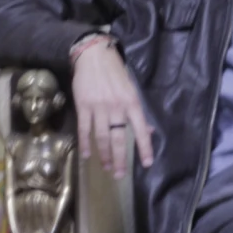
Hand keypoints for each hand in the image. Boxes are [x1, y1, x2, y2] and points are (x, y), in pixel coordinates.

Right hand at [71, 41, 153, 177]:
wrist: (94, 56)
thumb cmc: (116, 74)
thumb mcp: (132, 91)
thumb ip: (138, 113)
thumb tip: (149, 132)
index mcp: (132, 104)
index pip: (141, 130)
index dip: (145, 148)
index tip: (147, 164)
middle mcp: (116, 107)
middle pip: (119, 138)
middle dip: (121, 158)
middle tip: (120, 175)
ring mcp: (99, 107)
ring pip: (101, 137)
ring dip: (104, 155)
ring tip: (107, 168)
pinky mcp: (83, 106)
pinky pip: (84, 129)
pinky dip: (85, 144)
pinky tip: (86, 155)